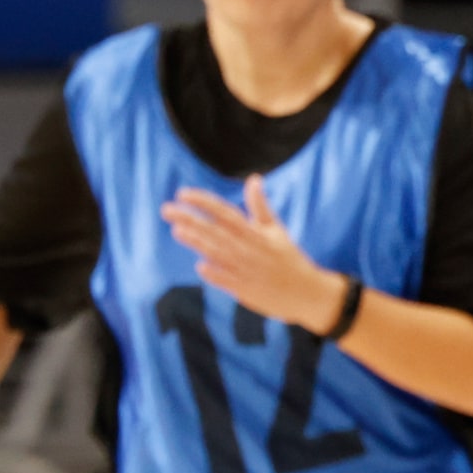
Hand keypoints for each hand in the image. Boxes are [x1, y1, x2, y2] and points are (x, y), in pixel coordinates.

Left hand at [162, 177, 346, 333]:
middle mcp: (247, 250)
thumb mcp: (277, 230)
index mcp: (255, 233)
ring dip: (196, 242)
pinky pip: (225, 280)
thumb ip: (260, 206)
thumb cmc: (289, 259)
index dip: (204, 202)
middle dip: (189, 219)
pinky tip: (200, 265)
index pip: (225, 212)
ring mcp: (245, 270)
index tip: (183, 193)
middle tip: (166, 209)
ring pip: (215, 253)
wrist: (306, 293)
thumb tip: (253, 179)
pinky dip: (213, 273)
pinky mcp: (244, 290)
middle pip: (214, 231)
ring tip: (177, 230)